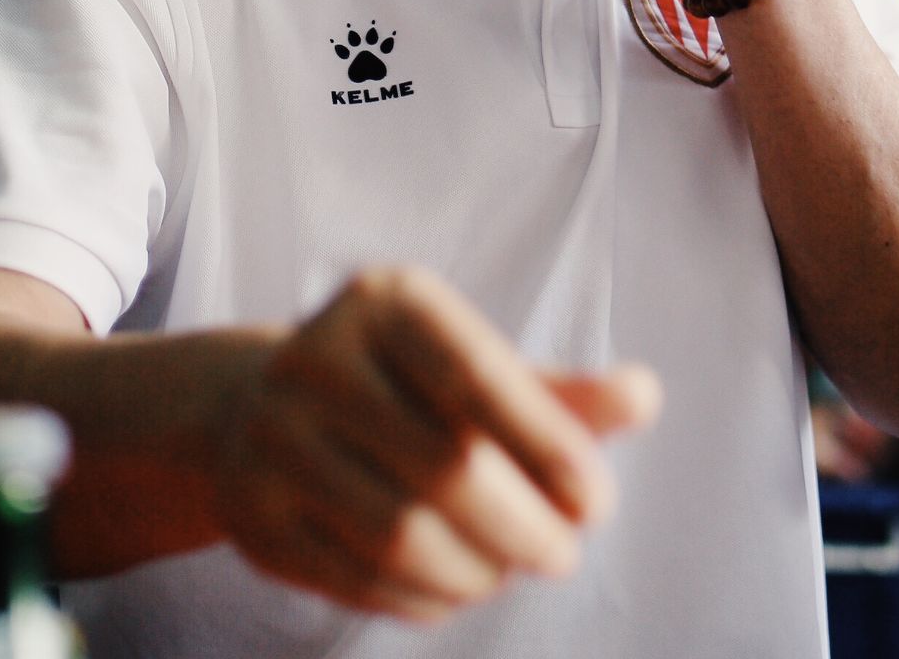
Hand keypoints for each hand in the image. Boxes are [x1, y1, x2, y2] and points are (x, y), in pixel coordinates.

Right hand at [208, 267, 660, 622]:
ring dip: (477, 572)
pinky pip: (356, 580)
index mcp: (383, 300)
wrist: (254, 409)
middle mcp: (314, 358)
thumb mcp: (477, 369)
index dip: (549, 446)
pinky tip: (455, 588)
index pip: (476, 377)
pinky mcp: (252, 516)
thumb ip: (560, 393)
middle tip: (563, 554)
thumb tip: (646, 395)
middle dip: (523, 527)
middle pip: (442, 469)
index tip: (599, 502)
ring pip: (398, 534)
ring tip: (509, 570)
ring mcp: (270, 439)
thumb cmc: (402, 388)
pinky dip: (423, 598)